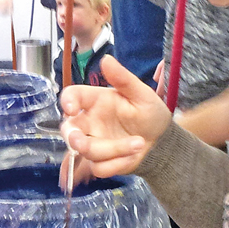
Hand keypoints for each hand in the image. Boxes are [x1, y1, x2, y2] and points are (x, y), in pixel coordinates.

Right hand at [59, 55, 169, 177]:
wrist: (162, 141)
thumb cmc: (150, 113)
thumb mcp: (141, 93)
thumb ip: (123, 78)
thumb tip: (106, 59)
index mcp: (95, 101)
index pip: (72, 96)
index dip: (66, 101)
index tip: (71, 108)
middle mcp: (89, 121)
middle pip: (68, 130)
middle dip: (73, 138)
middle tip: (83, 143)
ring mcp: (93, 142)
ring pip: (86, 151)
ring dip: (112, 150)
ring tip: (139, 144)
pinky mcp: (100, 161)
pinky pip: (99, 167)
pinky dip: (117, 164)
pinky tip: (133, 156)